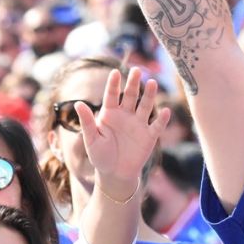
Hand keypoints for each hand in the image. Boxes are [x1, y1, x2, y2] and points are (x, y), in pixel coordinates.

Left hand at [78, 68, 168, 188]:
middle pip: (130, 96)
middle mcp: (125, 115)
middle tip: (136, 69)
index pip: (112, 95)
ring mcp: (138, 124)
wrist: (115, 174)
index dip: (114, 84)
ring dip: (149, 95)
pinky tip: (165, 111)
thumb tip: (78, 103)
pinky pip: (157, 126)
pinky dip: (162, 119)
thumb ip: (87, 122)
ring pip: (145, 106)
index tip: (115, 72)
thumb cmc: (100, 156)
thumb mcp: (91, 139)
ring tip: (152, 82)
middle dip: (133, 83)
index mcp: (109, 114)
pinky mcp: (149, 136)